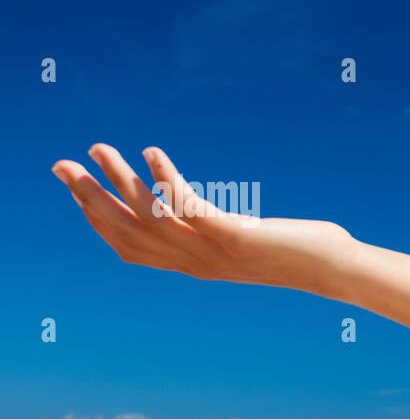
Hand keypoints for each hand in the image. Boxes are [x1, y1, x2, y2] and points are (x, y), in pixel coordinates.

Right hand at [52, 144, 355, 295]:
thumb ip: (222, 231)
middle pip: (129, 233)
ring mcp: (216, 252)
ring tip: (99, 148)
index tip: (79, 192)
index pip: (132, 249)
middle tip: (61, 166)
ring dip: (119, 182)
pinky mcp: (237, 237)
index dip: (100, 221)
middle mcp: (199, 262)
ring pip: (150, 219)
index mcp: (197, 265)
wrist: (339, 271)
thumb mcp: (249, 242)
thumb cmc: (303, 253)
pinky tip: (153, 152)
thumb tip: (207, 215)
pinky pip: (189, 208)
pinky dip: (166, 181)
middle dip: (90, 199)